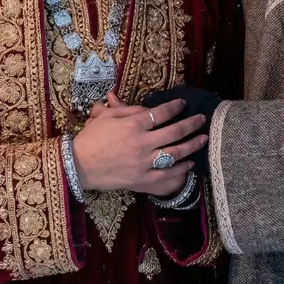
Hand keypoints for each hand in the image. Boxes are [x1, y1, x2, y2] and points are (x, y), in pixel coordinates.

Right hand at [71, 94, 207, 194]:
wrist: (79, 165)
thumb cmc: (91, 138)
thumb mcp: (106, 117)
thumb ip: (128, 110)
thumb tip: (148, 108)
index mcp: (132, 125)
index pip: (160, 113)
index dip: (174, 107)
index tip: (182, 103)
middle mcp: (142, 143)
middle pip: (174, 132)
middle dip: (191, 124)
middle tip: (202, 119)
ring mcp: (143, 163)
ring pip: (175, 153)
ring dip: (192, 145)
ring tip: (204, 138)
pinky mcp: (141, 179)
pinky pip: (166, 175)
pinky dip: (181, 169)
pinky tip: (190, 163)